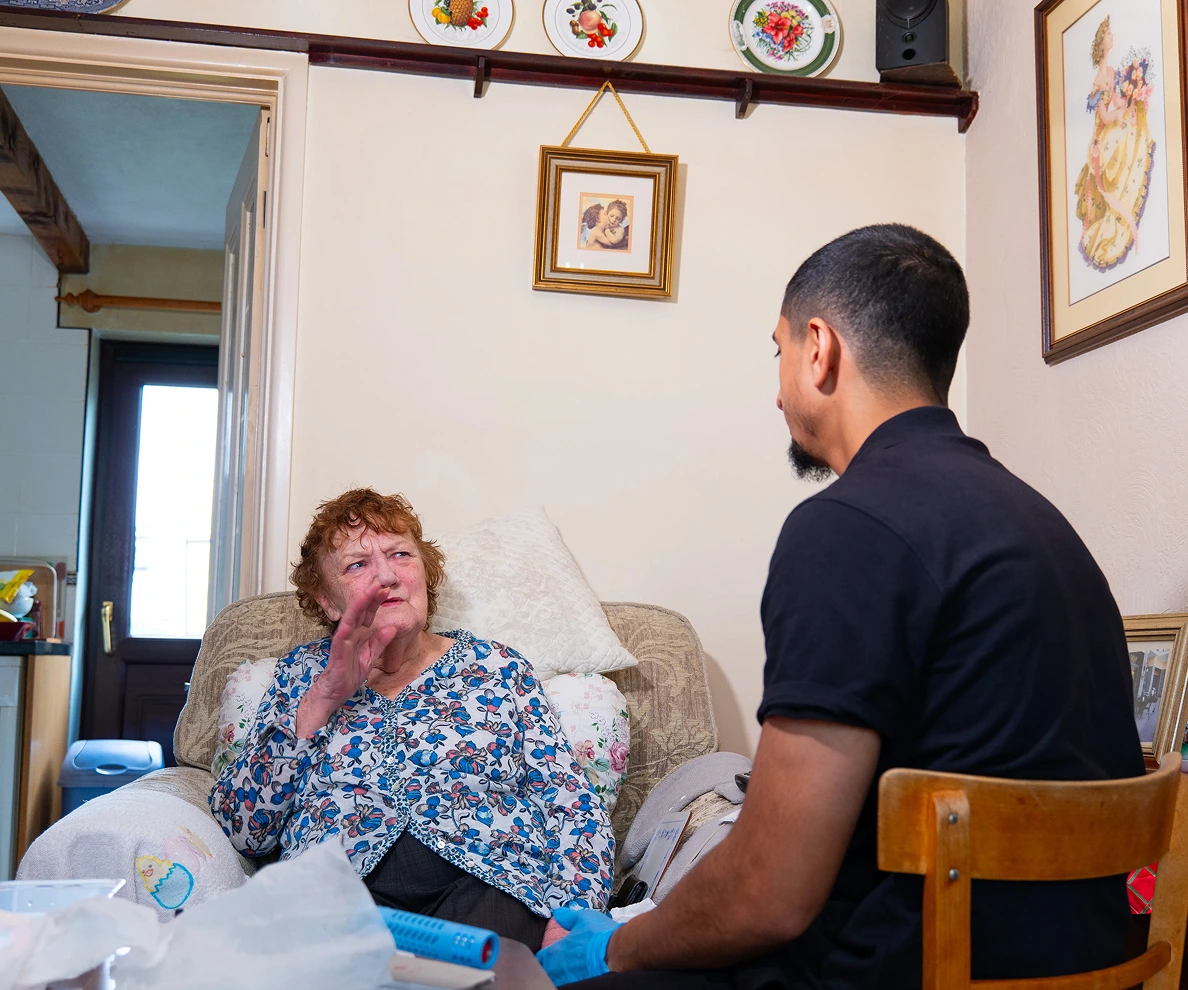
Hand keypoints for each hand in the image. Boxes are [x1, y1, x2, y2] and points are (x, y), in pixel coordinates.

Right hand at [295, 582, 396, 736]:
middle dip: (369, 597)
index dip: (376, 602)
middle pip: (360, 613)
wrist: (332, 694)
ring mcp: (342, 643)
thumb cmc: (348, 675)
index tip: (386, 589)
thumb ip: (380, 643)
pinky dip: (346, 629)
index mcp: (359, 636)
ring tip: (366, 594)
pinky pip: (341, 639)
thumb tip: (392, 628)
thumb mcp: (370, 658)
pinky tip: (351, 620)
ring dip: (358, 606)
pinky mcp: (337, 654)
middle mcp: (350, 635)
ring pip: (350, 620)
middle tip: (380, 583)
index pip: (368, 615)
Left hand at [534, 907, 620, 985]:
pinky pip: (574, 983)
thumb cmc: (601, 936)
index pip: (540, 958)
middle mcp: (560, 969)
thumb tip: (559, 914)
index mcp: (557, 952)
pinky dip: (575, 979)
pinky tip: (581, 975)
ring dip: (562, 975)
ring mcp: (571, 980)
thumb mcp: (584, 918)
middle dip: (551, 968)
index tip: (546, 954)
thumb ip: (569, 917)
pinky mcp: (583, 985)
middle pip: (548, 972)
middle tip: (557, 963)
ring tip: (570, 970)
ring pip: (559, 979)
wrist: (619, 952)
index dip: (543, 956)